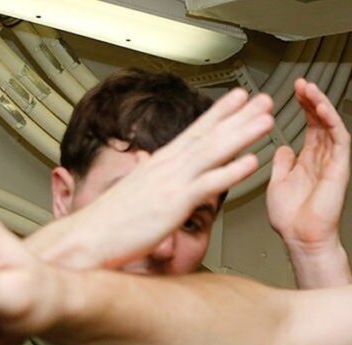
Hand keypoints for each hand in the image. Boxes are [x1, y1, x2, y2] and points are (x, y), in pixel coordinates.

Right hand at [58, 88, 273, 268]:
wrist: (86, 239)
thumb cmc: (109, 224)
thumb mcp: (136, 195)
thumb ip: (155, 183)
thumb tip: (162, 177)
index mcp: (158, 164)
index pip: (195, 131)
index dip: (219, 113)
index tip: (238, 98)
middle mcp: (166, 167)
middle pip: (209, 135)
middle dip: (239, 116)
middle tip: (264, 101)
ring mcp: (171, 183)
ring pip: (213, 153)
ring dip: (242, 135)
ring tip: (266, 121)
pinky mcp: (173, 204)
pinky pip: (208, 185)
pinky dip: (230, 172)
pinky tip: (251, 162)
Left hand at [266, 78, 349, 256]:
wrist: (301, 239)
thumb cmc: (291, 221)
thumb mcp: (277, 184)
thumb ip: (281, 164)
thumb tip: (282, 148)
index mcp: (307, 162)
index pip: (309, 126)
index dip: (303, 107)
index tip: (293, 92)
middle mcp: (322, 159)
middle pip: (320, 121)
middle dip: (311, 100)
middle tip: (300, 84)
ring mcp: (332, 162)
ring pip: (331, 125)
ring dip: (320, 105)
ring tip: (309, 89)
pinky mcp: (339, 167)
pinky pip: (339, 138)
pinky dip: (331, 121)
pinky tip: (321, 107)